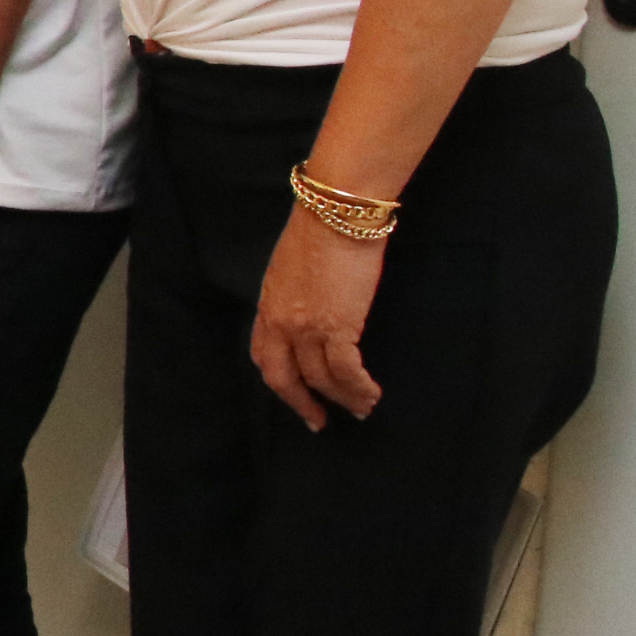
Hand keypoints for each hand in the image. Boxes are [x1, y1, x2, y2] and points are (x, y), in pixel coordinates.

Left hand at [253, 211, 385, 428]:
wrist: (337, 213)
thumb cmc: (321, 231)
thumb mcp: (291, 269)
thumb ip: (294, 296)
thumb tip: (309, 312)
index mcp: (268, 307)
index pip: (264, 355)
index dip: (280, 381)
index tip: (294, 396)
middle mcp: (281, 322)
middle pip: (284, 377)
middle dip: (302, 404)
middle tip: (319, 422)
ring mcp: (307, 326)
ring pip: (321, 378)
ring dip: (343, 399)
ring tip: (361, 410)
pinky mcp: (338, 327)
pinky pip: (346, 371)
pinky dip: (359, 388)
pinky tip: (371, 394)